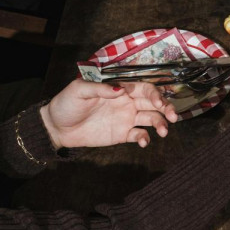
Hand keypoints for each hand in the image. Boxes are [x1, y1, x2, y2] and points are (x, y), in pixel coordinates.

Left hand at [41, 80, 177, 149]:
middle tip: (173, 117)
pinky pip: (139, 135)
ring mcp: (126, 118)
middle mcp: (128, 102)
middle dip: (166, 108)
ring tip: (163, 132)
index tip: (159, 102)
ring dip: (160, 124)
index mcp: (120, 88)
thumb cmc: (66, 103)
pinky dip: (144, 138)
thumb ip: (100, 88)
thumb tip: (120, 89)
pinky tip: (143, 142)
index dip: (155, 94)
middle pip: (153, 103)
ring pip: (151, 119)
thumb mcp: (79, 90)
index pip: (144, 88)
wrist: (57, 127)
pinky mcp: (122, 134)